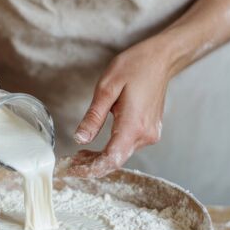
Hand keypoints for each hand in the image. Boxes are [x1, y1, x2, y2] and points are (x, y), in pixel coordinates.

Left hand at [66, 38, 172, 177]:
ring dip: (99, 159)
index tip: (72, 170)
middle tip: (69, 164)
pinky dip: (110, 151)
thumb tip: (79, 138)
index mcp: (133, 125)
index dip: (90, 168)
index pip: (111, 159)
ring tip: (78, 156)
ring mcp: (150, 134)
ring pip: (121, 156)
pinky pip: (127, 147)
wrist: (160, 59)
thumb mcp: (107, 88)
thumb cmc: (134, 67)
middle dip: (91, 166)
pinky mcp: (150, 131)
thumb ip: (94, 116)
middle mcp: (145, 134)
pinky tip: (95, 148)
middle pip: (115, 161)